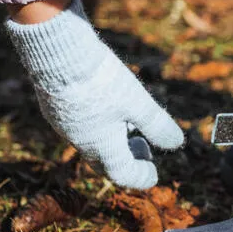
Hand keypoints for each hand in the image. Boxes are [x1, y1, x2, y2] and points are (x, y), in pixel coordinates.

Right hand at [6, 0, 183, 187]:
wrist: (59, 54)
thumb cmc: (102, 81)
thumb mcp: (138, 103)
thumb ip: (157, 125)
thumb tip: (177, 144)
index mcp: (102, 146)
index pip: (123, 174)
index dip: (141, 177)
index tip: (154, 173)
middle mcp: (80, 141)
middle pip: (105, 162)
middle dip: (127, 159)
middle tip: (144, 147)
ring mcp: (65, 125)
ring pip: (91, 143)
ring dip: (112, 141)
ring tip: (129, 125)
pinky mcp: (55, 107)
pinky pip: (79, 126)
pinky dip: (98, 125)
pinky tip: (106, 106)